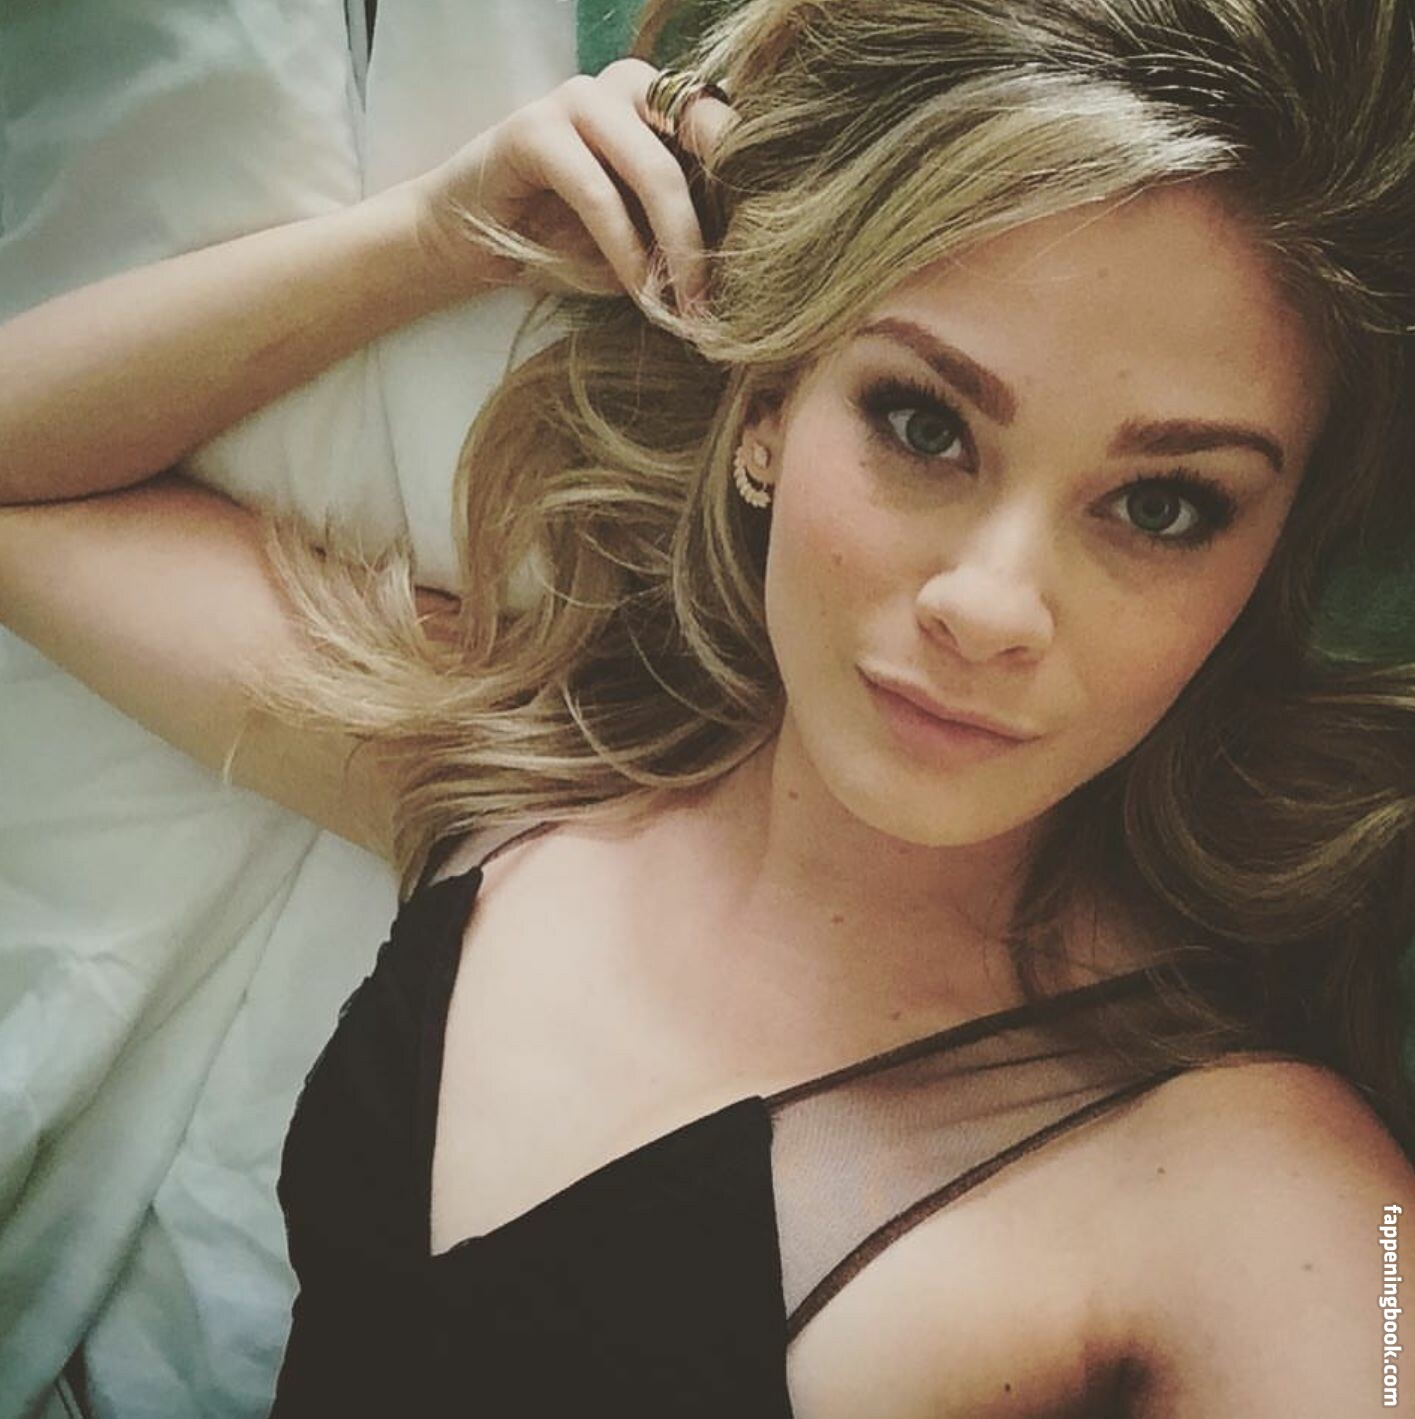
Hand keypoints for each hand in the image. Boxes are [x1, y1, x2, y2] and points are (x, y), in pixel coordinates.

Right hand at [410, 59, 737, 308]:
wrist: (465, 241)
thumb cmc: (562, 243)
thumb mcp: (643, 240)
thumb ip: (688, 236)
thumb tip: (756, 274)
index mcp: (665, 103)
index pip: (729, 133)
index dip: (755, 196)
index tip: (771, 267)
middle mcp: (628, 86)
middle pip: (705, 143)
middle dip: (723, 228)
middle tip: (729, 298)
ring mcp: (579, 98)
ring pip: (655, 170)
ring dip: (678, 247)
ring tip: (686, 307)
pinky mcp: (534, 128)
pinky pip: (598, 194)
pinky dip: (624, 250)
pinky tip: (638, 291)